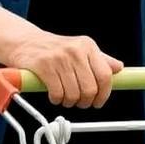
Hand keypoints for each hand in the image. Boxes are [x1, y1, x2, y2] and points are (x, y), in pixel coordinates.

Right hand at [6, 30, 122, 108]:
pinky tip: (54, 95)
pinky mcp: (43, 66)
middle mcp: (75, 50)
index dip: (104, 94)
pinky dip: (56, 99)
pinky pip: (57, 93)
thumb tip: (119, 69)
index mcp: (88, 46)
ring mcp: (59, 57)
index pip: (105, 75)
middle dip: (85, 101)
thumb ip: (100, 60)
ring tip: (65, 98)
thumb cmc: (54, 49)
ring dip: (69, 102)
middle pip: (90, 88)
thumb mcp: (80, 49)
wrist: (25, 42)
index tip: (98, 102)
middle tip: (79, 102)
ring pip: (73, 94)